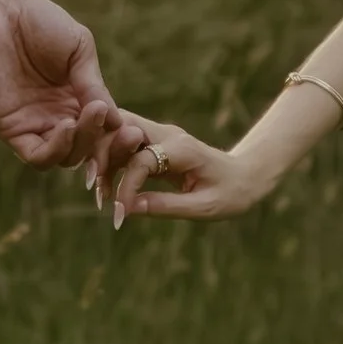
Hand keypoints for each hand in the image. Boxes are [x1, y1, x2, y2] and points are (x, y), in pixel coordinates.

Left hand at [0, 0, 130, 178]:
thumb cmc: (37, 21)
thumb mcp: (79, 50)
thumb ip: (95, 87)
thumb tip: (116, 122)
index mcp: (78, 97)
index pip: (104, 130)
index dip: (121, 136)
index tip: (136, 132)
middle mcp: (59, 116)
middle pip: (90, 150)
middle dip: (108, 146)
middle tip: (122, 132)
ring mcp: (36, 125)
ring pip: (68, 157)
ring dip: (84, 143)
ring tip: (87, 115)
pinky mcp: (11, 130)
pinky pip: (38, 157)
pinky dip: (57, 150)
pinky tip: (67, 126)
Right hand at [107, 119, 264, 224]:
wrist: (246, 176)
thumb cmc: (231, 193)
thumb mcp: (204, 208)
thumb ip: (166, 207)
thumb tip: (128, 210)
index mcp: (182, 148)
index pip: (141, 159)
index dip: (126, 187)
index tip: (120, 214)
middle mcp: (166, 135)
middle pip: (120, 129)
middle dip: (101, 156)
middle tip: (96, 193)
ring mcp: (158, 136)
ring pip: (116, 134)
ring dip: (102, 160)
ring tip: (99, 196)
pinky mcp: (153, 145)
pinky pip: (123, 148)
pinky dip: (110, 166)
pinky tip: (106, 191)